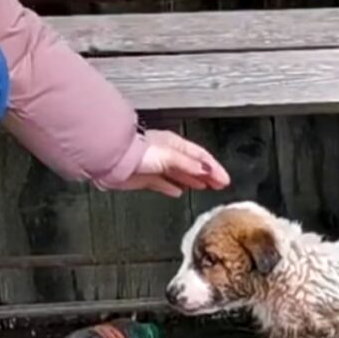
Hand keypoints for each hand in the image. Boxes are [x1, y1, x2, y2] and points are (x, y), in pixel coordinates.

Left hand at [114, 130, 230, 197]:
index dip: (214, 168)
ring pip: (180, 174)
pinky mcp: (146, 178)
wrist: (113, 160)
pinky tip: (178, 192)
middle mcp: (167, 154)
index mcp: (175, 145)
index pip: (201, 157)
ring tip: (204, 187)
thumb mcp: (170, 156)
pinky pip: (163, 184)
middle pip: (192, 165)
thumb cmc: (138, 151)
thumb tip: (207, 170)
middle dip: (207, 175)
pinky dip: (172, 188)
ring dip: (192, 181)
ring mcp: (156, 166)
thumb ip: (189, 165)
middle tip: (219, 185)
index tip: (224, 180)